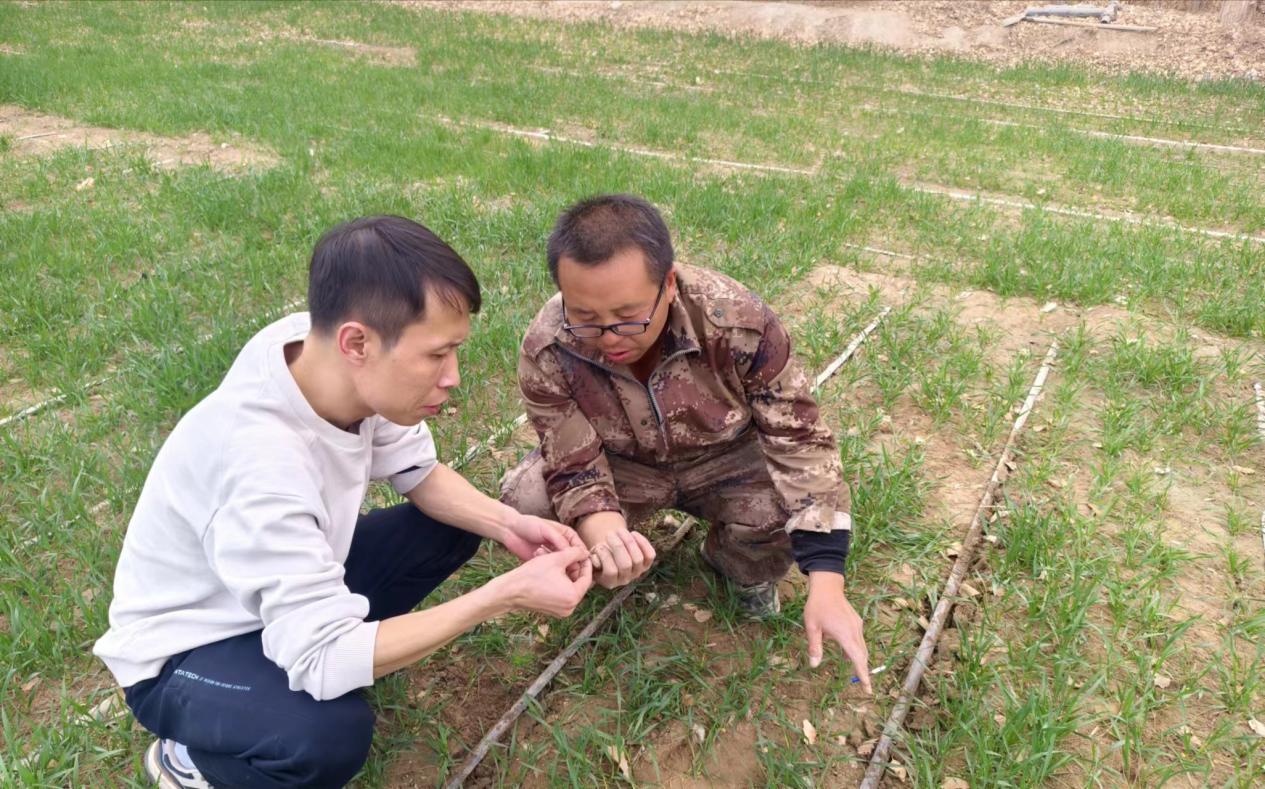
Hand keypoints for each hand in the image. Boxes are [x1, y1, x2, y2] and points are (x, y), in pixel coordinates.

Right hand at [496, 546, 592, 616]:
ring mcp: (561, 611)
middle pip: (578, 583)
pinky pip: (562, 594)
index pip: (587, 578)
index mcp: (573, 597)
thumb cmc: (532, 575)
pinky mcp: (553, 611)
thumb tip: (585, 552)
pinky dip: (559, 582)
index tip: (582, 553)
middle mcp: (570, 608)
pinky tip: (552, 570)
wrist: (510, 591)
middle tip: (569, 555)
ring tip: (558, 560)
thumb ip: (575, 554)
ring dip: (566, 573)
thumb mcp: (556, 559)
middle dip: (574, 567)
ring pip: (570, 588)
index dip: (585, 563)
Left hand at [500, 508, 584, 563]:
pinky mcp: (544, 562)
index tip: (580, 564)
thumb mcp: (546, 529)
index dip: (581, 556)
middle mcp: (562, 545)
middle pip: (573, 559)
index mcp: (566, 535)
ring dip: (559, 567)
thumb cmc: (529, 525)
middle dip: (572, 566)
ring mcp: (553, 554)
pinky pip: (552, 569)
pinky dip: (549, 569)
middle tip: (569, 573)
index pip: (579, 547)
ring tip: (550, 565)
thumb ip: (560, 540)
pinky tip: (541, 566)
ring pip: (563, 566)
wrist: (510, 530)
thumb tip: (575, 552)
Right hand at [577, 516, 655, 588]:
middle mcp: (625, 580)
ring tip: (619, 530)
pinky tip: (633, 533)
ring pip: (637, 558)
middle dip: (617, 546)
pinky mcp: (647, 564)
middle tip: (609, 533)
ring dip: (628, 541)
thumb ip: (592, 559)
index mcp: (610, 582)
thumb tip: (596, 558)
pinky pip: (649, 554)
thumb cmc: (599, 556)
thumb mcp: (592, 559)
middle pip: (625, 564)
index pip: (610, 571)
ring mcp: (638, 573)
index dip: (605, 556)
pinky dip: (643, 542)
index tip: (599, 544)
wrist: (611, 554)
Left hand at [804, 572, 870, 693]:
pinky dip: (856, 649)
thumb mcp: (812, 627)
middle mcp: (855, 631)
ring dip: (859, 660)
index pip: (857, 659)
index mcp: (845, 635)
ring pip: (862, 647)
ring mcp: (857, 626)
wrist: (828, 586)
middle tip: (864, 686)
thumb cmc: (817, 606)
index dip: (863, 675)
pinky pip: (859, 639)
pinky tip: (847, 652)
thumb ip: (814, 646)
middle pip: (862, 655)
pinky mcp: (856, 622)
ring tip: (857, 672)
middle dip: (864, 671)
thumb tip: (814, 665)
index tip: (868, 688)